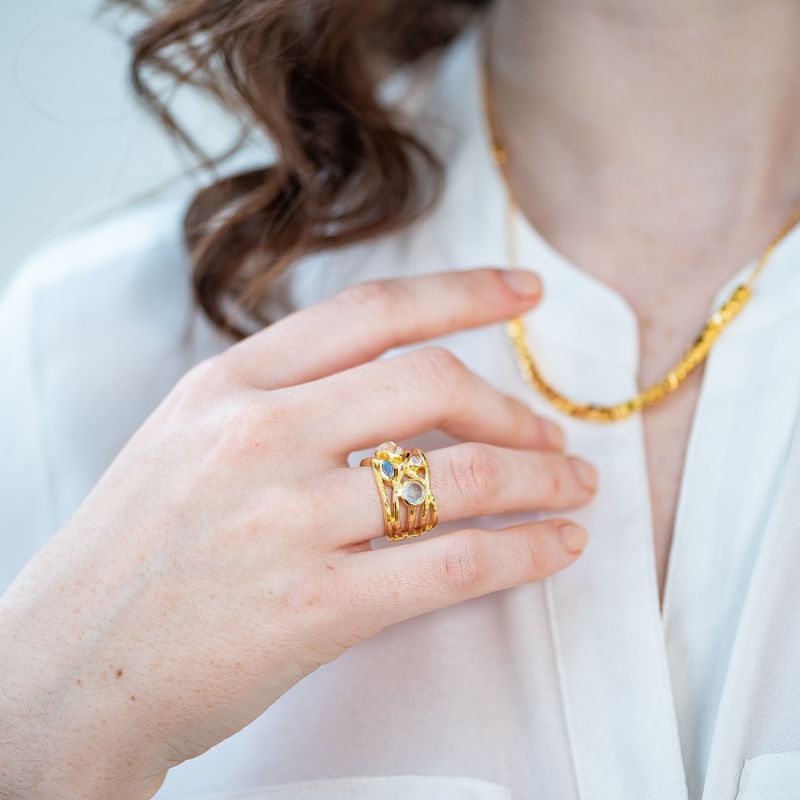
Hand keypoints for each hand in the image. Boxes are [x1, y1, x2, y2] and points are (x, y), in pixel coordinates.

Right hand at [0, 267, 596, 799]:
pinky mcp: (317, 606)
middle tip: (550, 430)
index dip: (462, 293)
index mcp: (228, 385)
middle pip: (431, 383)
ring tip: (573, 484)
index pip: (371, 310)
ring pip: (462, 475)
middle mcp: (260, 436)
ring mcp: (289, 520)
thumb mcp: (187, 441)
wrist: (65, 671)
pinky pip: (455, 565)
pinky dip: (526, 552)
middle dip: (512, 405)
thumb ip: (278, 401)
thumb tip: (390, 386)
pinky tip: (558, 547)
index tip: (523, 293)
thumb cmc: (130, 556)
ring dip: (540, 476)